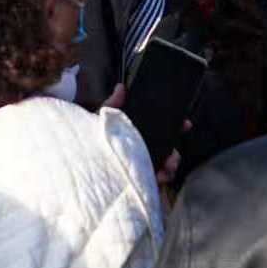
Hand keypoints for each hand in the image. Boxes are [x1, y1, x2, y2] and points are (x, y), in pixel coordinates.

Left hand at [103, 84, 186, 203]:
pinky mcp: (139, 179)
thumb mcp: (101, 120)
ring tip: (166, 170)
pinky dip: (160, 179)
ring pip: (165, 166)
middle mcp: (143, 148)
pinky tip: (158, 178)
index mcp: (137, 132)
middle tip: (172, 157)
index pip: (161, 127)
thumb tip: (120, 87)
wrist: (81, 163)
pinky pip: (155, 180)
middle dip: (174, 153)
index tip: (186, 123)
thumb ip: (111, 106)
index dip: (176, 125)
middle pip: (167, 149)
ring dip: (170, 167)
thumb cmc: (91, 138)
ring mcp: (142, 164)